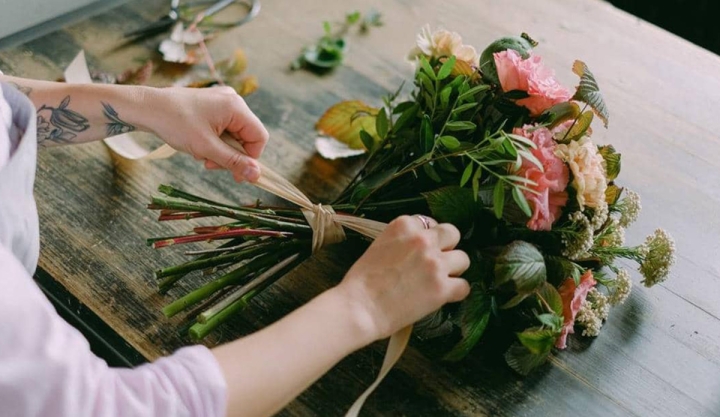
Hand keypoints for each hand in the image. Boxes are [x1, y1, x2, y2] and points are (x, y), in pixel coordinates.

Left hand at [143, 86, 268, 181]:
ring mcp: (222, 101)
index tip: (234, 172)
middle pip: (246, 136)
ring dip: (221, 150)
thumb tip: (257, 175)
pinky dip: (214, 141)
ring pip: (234, 134)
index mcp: (236, 107)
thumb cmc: (175, 123)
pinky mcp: (212, 104)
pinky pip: (223, 128)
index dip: (250, 158)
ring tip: (201, 154)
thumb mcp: (206, 148)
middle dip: (230, 154)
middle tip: (210, 164)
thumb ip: (234, 162)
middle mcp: (233, 100)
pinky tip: (199, 144)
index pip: (259, 137)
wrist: (147, 107)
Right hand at [335, 215, 470, 341]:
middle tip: (436, 262)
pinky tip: (443, 297)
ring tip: (439, 281)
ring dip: (454, 270)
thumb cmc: (362, 282)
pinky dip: (456, 293)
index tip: (421, 250)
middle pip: (451, 234)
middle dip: (446, 247)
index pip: (429, 222)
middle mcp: (422, 240)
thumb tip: (416, 249)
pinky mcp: (442, 288)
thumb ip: (402, 242)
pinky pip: (464, 286)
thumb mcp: (379, 246)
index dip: (427, 238)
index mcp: (404, 226)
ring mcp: (434, 263)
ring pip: (463, 258)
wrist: (359, 308)